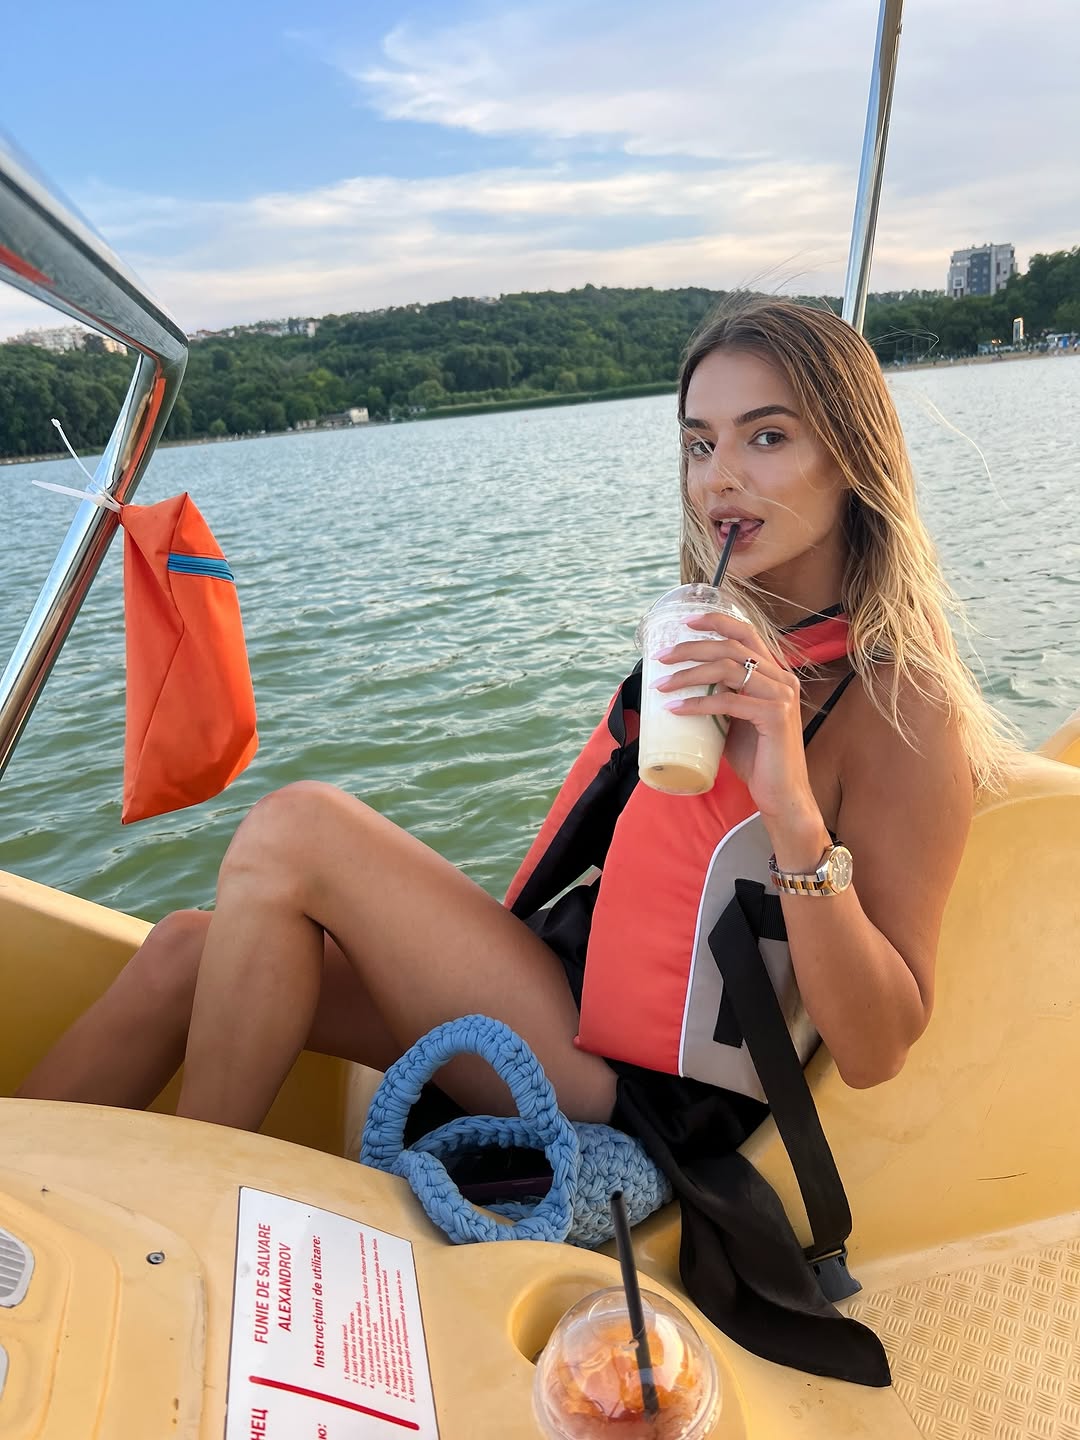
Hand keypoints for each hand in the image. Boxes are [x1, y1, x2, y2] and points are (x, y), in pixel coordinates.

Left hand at [652, 610, 820, 837]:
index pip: (747, 633)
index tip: (685, 622)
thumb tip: (685, 686)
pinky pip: (728, 702)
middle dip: (691, 648)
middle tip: (661, 657)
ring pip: (728, 669)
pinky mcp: (774, 717)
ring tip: (661, 685)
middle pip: (731, 647)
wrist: (782, 793)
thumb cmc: (757, 758)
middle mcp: (783, 679)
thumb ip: (722, 697)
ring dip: (688, 674)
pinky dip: (698, 703)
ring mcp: (781, 696)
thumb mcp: (736, 719)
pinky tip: (676, 709)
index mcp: (775, 674)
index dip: (716, 621)